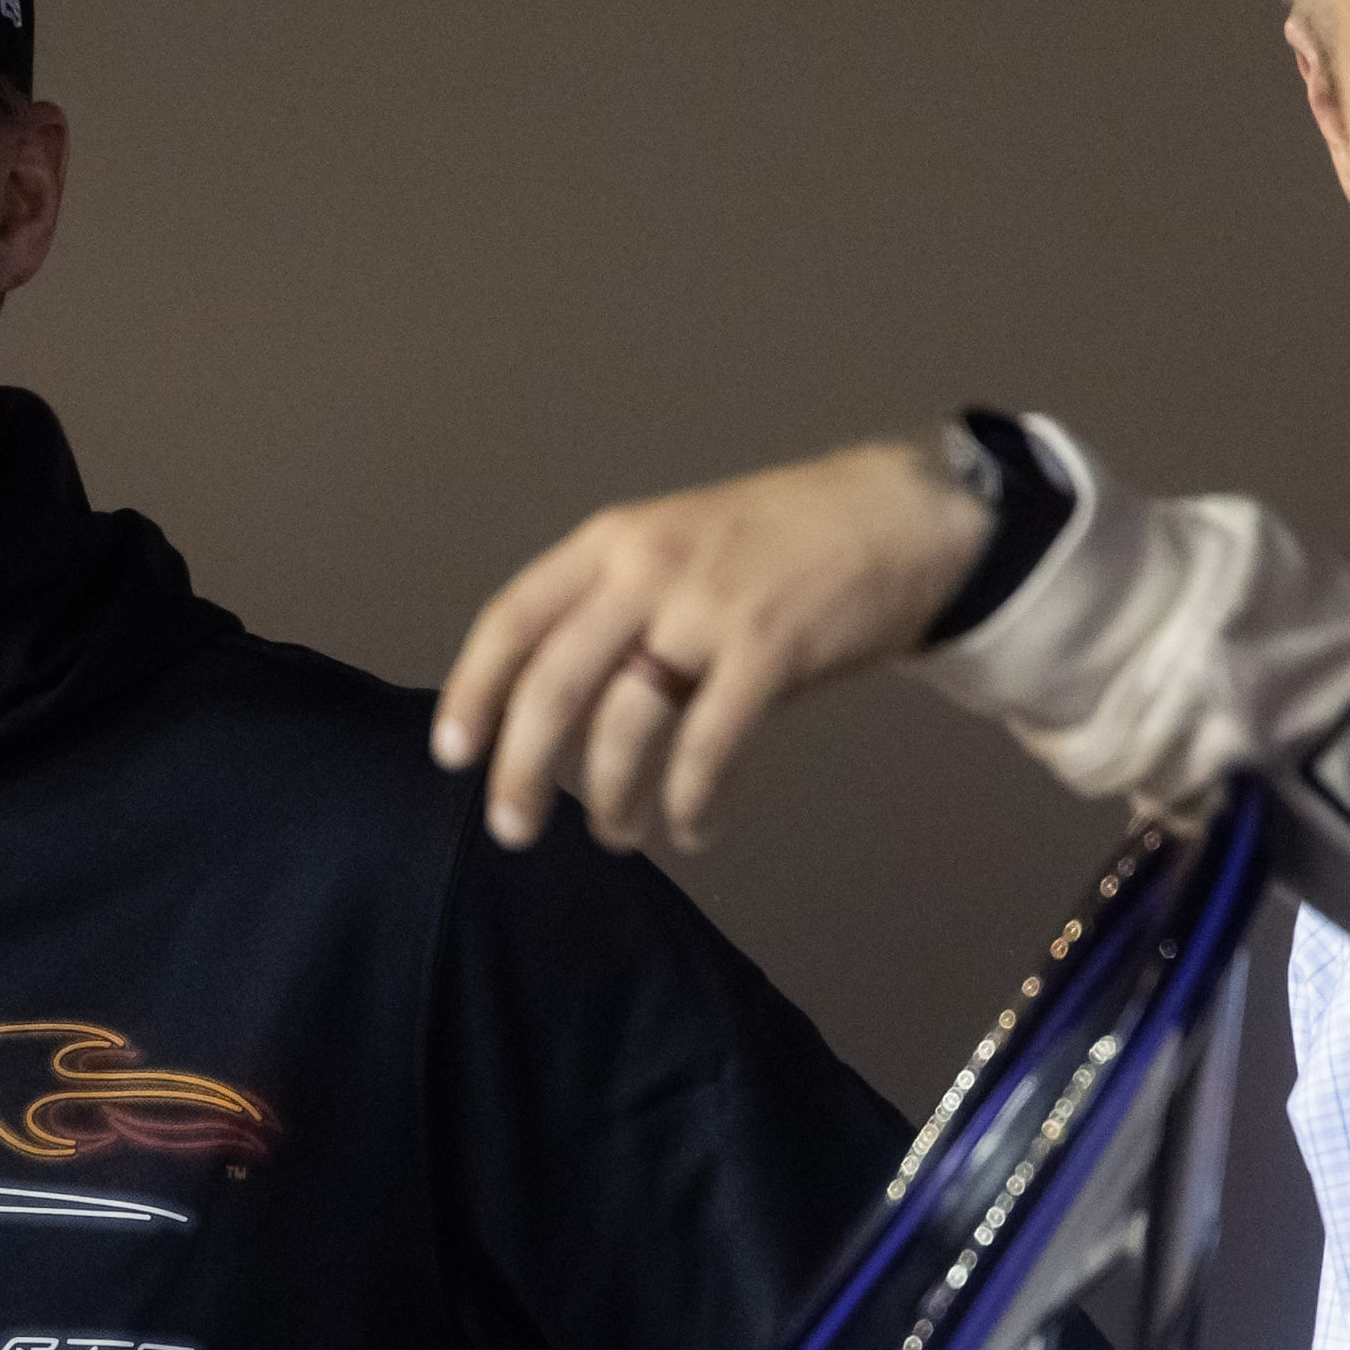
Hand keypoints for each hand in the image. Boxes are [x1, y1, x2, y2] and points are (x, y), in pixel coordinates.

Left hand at [431, 438, 986, 854]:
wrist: (898, 515)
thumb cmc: (778, 546)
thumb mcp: (676, 549)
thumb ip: (615, 611)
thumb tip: (551, 712)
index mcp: (612, 542)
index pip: (512, 619)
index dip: (473, 692)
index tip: (452, 755)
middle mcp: (647, 569)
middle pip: (554, 685)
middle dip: (523, 770)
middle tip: (513, 830)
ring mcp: (709, 607)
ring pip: (627, 724)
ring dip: (611, 796)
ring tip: (615, 834)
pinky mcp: (770, 650)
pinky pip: (709, 746)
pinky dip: (693, 800)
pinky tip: (691, 826)